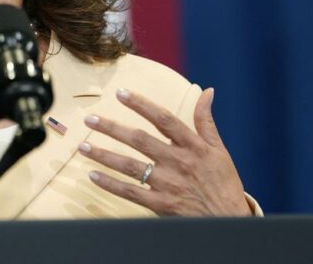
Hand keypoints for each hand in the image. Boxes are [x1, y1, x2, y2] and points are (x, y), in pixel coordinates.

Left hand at [78, 88, 251, 215]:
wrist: (230, 221)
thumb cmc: (223, 183)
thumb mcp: (220, 150)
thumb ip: (206, 121)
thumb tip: (208, 92)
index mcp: (193, 146)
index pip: (164, 119)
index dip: (141, 104)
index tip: (120, 93)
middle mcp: (179, 162)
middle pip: (140, 140)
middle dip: (112, 128)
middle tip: (89, 119)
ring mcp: (169, 184)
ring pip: (130, 166)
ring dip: (104, 155)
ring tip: (82, 146)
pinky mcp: (162, 204)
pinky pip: (131, 192)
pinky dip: (110, 184)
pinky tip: (93, 175)